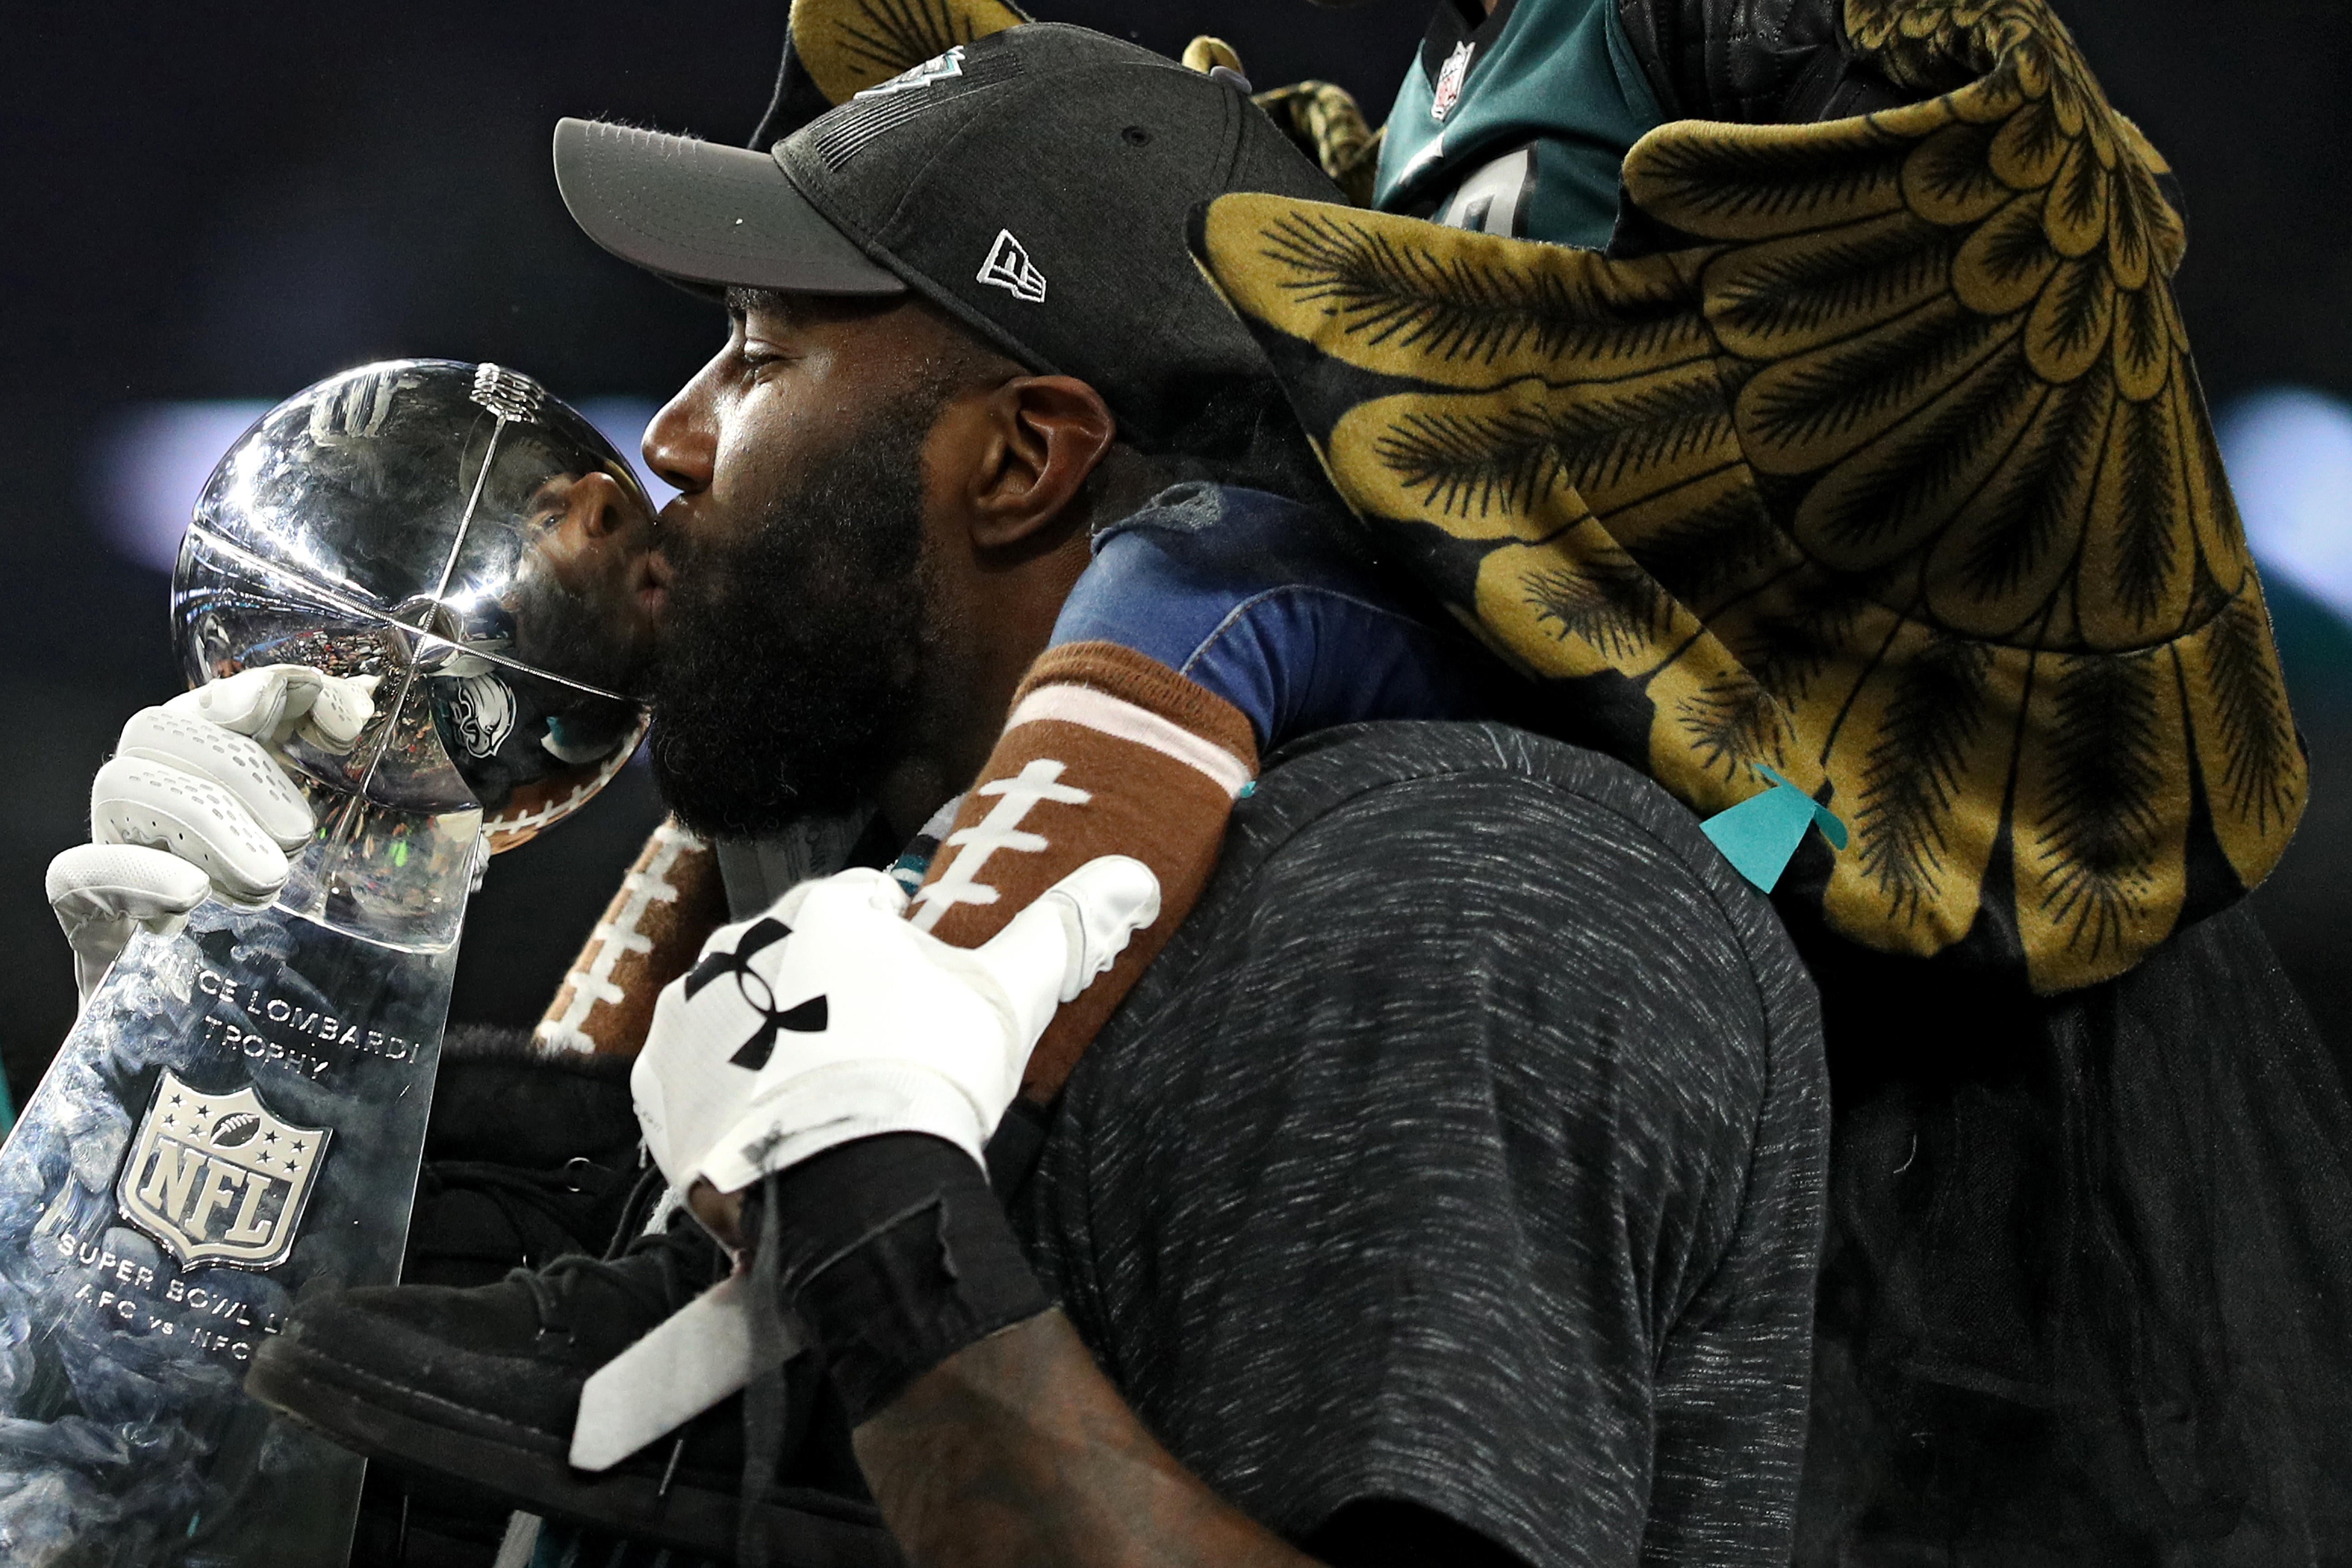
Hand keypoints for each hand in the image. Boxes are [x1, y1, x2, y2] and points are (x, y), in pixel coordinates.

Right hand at [45, 665, 376, 1005]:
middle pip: (158, 731)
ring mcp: (113, 857)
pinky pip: (79, 873)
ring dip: (206, 818)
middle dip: (240, 766)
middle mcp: (150, 805)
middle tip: (298, 834)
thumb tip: (363, 712)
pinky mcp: (88, 921)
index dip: (272, 692)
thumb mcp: (326, 870)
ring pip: (124, 785)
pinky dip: (137, 872)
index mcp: (206, 779)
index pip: (219, 702)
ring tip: (266, 878)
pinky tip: (189, 894)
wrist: (216, 1048)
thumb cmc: (281, 949)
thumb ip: (344, 799)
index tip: (347, 720)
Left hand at [632, 858, 1159, 1208]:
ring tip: (825, 1101)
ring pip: (746, 1011)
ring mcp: (688, 1015)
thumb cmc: (930, 1083)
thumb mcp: (1012, 998)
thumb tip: (1134, 877)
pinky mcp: (658, 1083)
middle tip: (878, 1060)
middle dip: (833, 997)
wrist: (849, 1198)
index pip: (869, 904)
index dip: (901, 954)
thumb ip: (1067, 928)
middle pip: (803, 958)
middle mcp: (742, 944)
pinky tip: (774, 1126)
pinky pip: (694, 1072)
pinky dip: (728, 1093)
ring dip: (775, 1041)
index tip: (917, 1009)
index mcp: (826, 908)